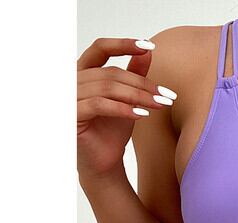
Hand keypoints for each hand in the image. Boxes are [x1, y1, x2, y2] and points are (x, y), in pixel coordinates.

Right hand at [77, 37, 176, 177]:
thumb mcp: (127, 99)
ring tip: (161, 106)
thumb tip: (147, 51)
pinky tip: (142, 115)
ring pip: (107, 88)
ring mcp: (69, 96)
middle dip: (143, 84)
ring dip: (138, 97)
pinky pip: (99, 105)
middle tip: (167, 96)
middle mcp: (72, 80)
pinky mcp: (72, 114)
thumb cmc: (112, 130)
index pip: (100, 48)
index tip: (148, 46)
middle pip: (111, 73)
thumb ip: (133, 74)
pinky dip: (122, 108)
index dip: (123, 45)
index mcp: (83, 71)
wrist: (104, 161)